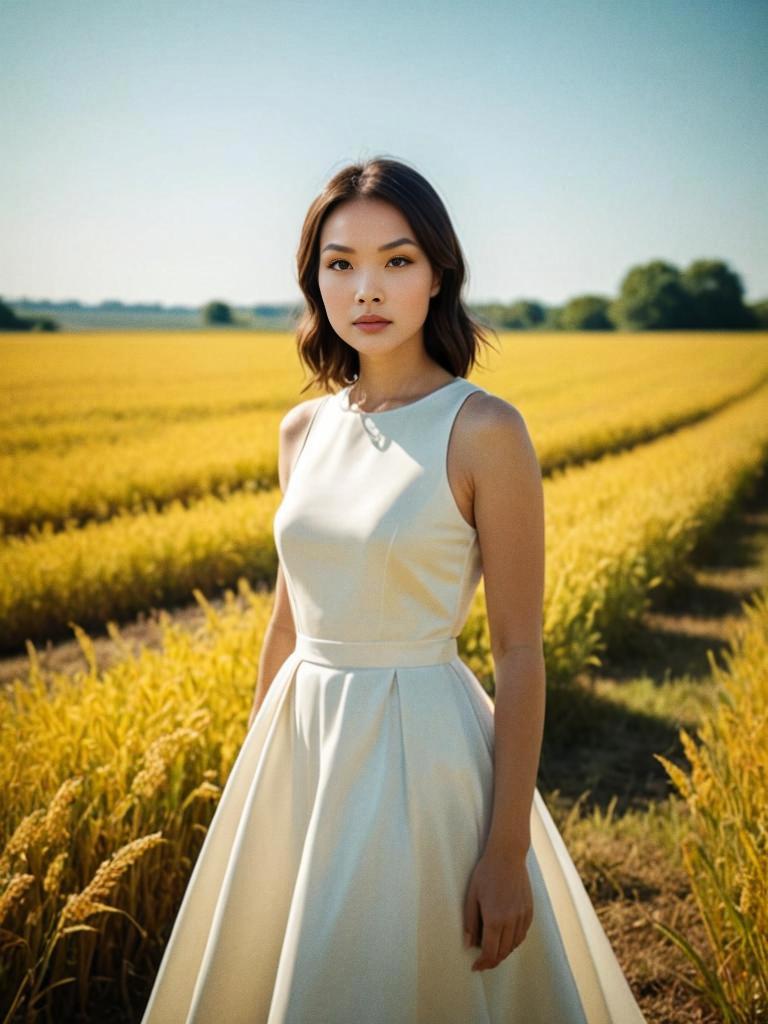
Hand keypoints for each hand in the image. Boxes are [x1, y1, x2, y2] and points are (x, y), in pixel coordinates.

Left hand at [463, 849, 533, 970]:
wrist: (508, 856)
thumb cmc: (486, 873)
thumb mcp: (472, 896)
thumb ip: (470, 922)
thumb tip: (469, 944)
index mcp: (495, 918)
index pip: (490, 952)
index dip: (482, 963)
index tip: (475, 967)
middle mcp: (511, 920)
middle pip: (503, 952)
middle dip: (492, 961)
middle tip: (483, 963)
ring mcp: (522, 916)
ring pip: (515, 945)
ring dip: (504, 952)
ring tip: (493, 951)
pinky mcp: (530, 910)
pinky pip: (523, 934)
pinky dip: (514, 941)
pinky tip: (506, 938)